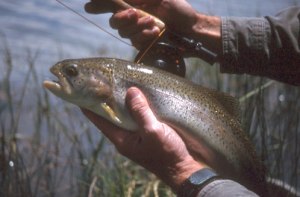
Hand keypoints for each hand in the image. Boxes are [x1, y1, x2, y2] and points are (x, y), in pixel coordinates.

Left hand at [82, 87, 204, 190]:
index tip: (83, 89)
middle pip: (110, 115)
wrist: (184, 170)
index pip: (99, 119)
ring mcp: (136, 136)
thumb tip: (131, 91)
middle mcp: (125, 137)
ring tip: (118, 84)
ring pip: (124, 115)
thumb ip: (141, 112)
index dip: (90, 105)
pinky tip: (138, 96)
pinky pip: (136, 117)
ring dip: (122, 102)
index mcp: (121, 139)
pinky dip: (135, 106)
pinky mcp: (146, 134)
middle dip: (106, 100)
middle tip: (102, 81)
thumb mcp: (153, 131)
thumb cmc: (167, 154)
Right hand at [85, 0, 197, 48]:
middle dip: (122, 18)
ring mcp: (137, 32)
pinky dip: (144, 36)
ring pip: (123, 32)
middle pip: (113, 21)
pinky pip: (135, 41)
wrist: (189, 28)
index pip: (111, 4)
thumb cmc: (176, 8)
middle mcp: (133, 18)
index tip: (89, 6)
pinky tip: (154, 33)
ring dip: (137, 27)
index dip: (99, 5)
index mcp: (134, 4)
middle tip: (136, 14)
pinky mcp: (143, 44)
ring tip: (153, 23)